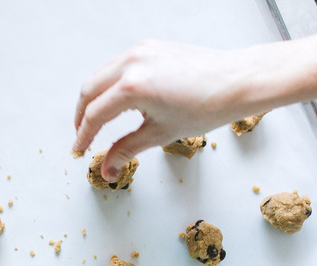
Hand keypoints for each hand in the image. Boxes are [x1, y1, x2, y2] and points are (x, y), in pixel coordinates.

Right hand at [73, 39, 266, 180]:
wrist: (237, 82)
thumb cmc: (208, 105)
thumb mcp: (161, 133)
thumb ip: (127, 150)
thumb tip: (107, 169)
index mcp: (133, 86)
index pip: (95, 114)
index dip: (84, 136)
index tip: (79, 150)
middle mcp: (133, 63)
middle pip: (89, 91)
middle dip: (82, 115)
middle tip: (83, 136)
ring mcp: (140, 50)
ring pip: (101, 75)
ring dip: (94, 98)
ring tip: (96, 120)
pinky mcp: (149, 46)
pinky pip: (118, 65)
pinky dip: (110, 83)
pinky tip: (116, 100)